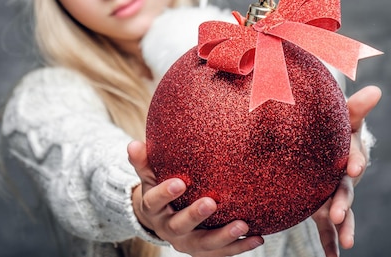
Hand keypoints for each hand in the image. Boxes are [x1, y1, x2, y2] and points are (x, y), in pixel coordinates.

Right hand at [128, 141, 263, 256]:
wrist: (162, 218)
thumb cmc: (159, 188)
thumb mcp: (149, 176)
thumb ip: (142, 161)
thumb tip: (133, 144)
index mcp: (153, 209)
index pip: (154, 201)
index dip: (165, 193)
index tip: (179, 182)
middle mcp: (168, 229)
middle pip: (180, 226)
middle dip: (195, 215)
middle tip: (211, 202)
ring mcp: (187, 242)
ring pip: (204, 244)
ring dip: (224, 237)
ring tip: (242, 225)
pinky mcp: (204, 250)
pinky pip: (222, 252)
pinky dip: (240, 246)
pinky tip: (257, 237)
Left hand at [312, 85, 381, 256]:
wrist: (324, 145)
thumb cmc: (335, 129)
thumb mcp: (344, 117)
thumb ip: (356, 106)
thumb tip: (376, 89)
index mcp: (348, 156)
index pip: (353, 158)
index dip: (354, 161)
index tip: (352, 167)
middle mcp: (343, 180)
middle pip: (346, 192)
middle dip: (345, 203)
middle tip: (339, 214)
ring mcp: (334, 197)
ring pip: (341, 214)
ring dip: (345, 227)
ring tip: (349, 243)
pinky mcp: (323, 209)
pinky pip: (326, 230)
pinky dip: (331, 245)